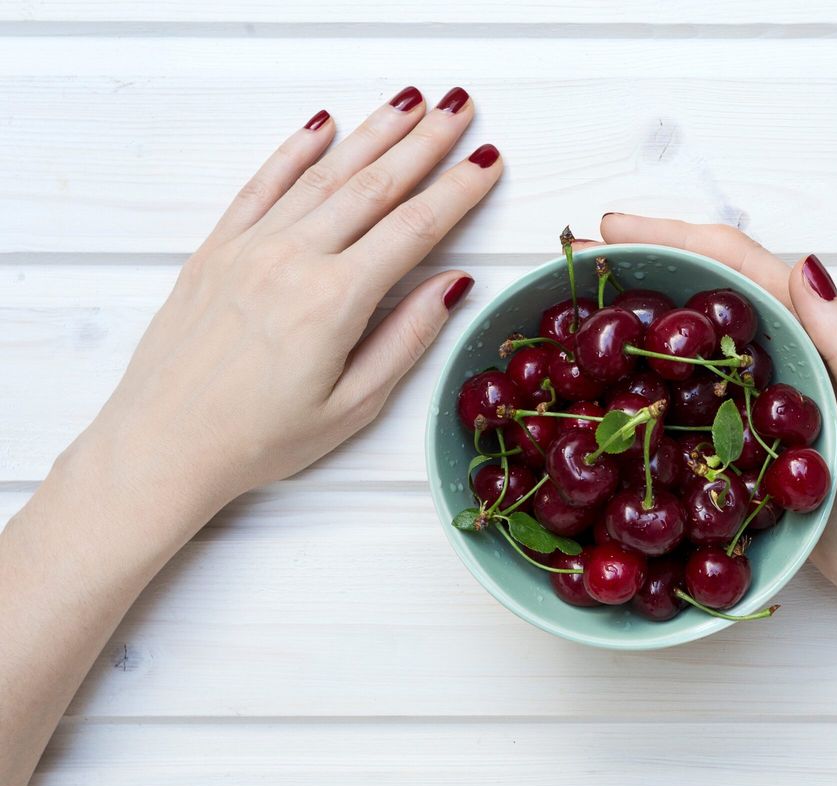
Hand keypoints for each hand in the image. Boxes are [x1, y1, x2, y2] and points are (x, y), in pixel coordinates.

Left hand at [80, 87, 499, 507]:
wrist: (162, 444)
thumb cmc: (258, 438)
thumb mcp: (352, 406)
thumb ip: (406, 340)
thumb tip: (453, 285)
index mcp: (334, 302)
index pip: (414, 229)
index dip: (457, 191)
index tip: (487, 162)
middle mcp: (292, 260)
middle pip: (374, 185)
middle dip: (425, 143)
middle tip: (459, 108)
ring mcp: (250, 247)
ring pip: (324, 175)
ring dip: (373, 134)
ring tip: (411, 104)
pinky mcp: (217, 248)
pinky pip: (262, 184)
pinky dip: (295, 151)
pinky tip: (323, 126)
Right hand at [597, 214, 836, 603]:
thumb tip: (806, 267)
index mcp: (812, 333)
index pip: (739, 267)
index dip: (676, 237)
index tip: (614, 227)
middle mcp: (775, 352)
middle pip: (702, 290)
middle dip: (643, 263)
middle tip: (579, 256)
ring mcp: (748, 393)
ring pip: (686, 339)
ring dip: (634, 315)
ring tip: (574, 302)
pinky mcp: (731, 435)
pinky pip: (681, 393)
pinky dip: (641, 376)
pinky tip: (601, 379)